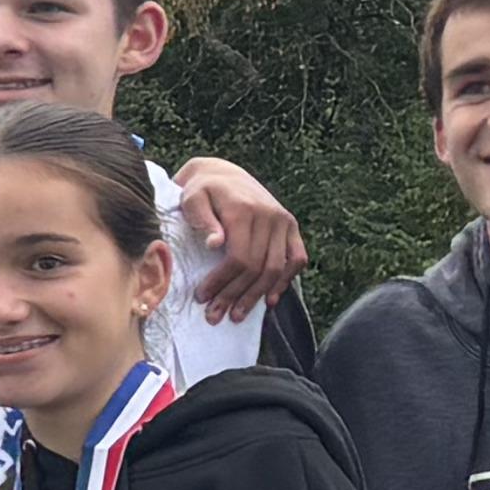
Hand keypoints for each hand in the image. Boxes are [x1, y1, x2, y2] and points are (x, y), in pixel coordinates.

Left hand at [170, 156, 302, 320]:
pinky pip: (297, 259)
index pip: (238, 258)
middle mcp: (270, 216)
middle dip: (235, 295)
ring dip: (257, 296)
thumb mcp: (193, 198)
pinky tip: (270, 300)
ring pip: (276, 269)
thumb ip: (202, 220)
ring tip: (237, 315)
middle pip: (257, 267)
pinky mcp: (292, 226)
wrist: (223, 174)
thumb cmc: (201, 190)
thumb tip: (215, 244)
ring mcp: (284, 221)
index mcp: (245, 210)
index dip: (221, 282)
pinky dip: (286, 281)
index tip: (202, 298)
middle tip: (215, 316)